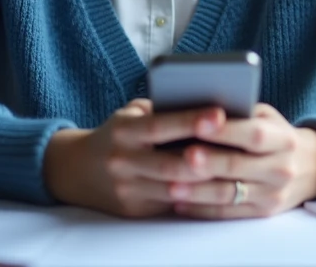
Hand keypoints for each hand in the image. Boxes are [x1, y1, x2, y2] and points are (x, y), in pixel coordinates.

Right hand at [42, 98, 225, 217]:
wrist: (76, 170)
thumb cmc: (117, 134)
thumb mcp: (130, 115)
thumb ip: (160, 111)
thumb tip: (202, 105)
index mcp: (123, 131)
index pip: (159, 126)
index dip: (189, 121)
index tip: (219, 113)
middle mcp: (122, 161)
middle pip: (170, 164)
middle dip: (206, 158)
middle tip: (239, 149)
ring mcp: (127, 189)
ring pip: (174, 190)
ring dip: (207, 183)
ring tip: (237, 171)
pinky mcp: (134, 209)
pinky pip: (171, 205)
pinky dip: (196, 197)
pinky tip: (219, 188)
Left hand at [166, 103, 315, 218]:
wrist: (309, 167)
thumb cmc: (273, 134)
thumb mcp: (266, 117)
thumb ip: (240, 113)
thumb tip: (199, 109)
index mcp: (284, 139)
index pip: (253, 134)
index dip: (225, 131)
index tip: (197, 124)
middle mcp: (282, 168)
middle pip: (238, 166)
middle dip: (208, 162)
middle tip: (181, 157)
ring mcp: (273, 194)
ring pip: (229, 194)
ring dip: (198, 191)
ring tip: (170, 186)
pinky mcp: (262, 213)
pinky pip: (227, 213)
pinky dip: (201, 209)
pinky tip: (179, 202)